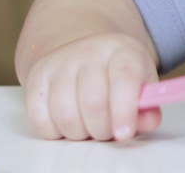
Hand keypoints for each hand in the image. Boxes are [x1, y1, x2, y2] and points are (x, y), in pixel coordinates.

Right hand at [22, 32, 160, 140]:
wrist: (83, 52)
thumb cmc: (117, 74)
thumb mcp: (141, 82)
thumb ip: (148, 106)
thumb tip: (147, 122)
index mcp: (122, 50)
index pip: (124, 78)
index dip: (124, 110)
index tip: (124, 133)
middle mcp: (89, 52)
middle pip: (93, 102)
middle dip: (103, 129)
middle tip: (108, 132)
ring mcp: (59, 63)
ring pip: (66, 115)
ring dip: (80, 133)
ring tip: (89, 127)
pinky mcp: (36, 78)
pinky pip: (40, 119)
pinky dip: (55, 132)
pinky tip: (67, 124)